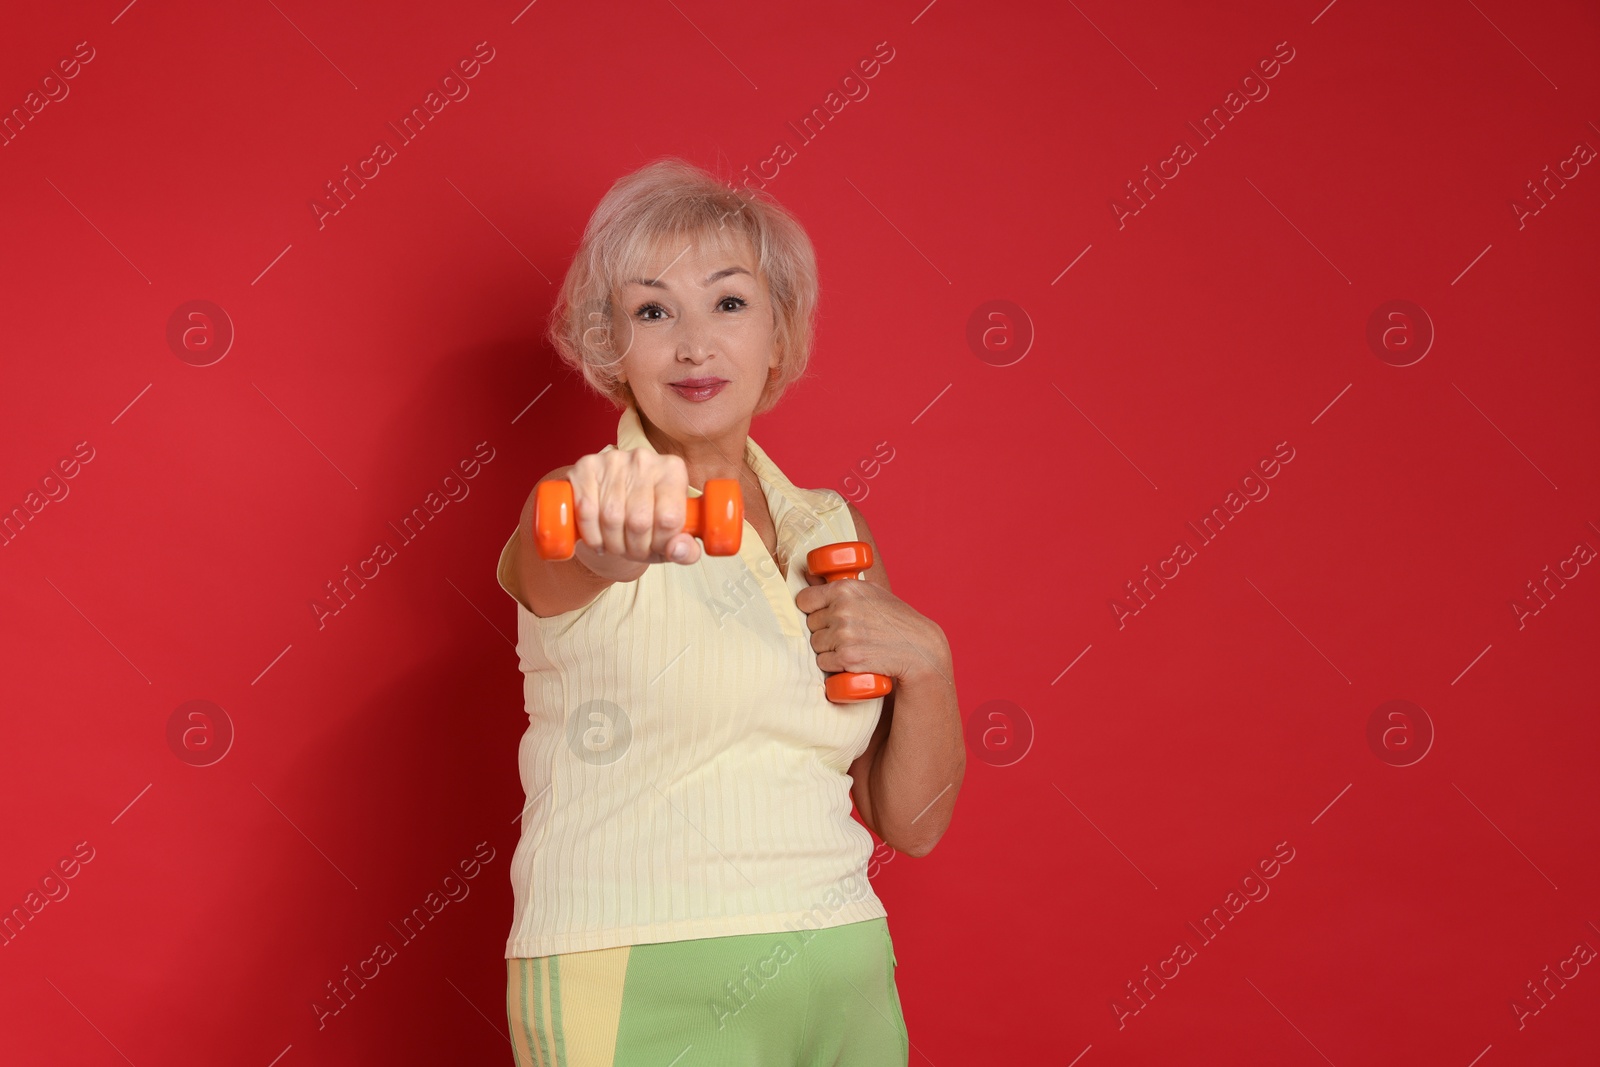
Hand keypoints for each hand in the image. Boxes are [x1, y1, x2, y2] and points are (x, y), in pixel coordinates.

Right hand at [564, 448, 701, 574]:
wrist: (609, 496)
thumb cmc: (648, 518)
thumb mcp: (672, 536)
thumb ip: (686, 550)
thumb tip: (677, 550)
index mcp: (673, 471)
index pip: (669, 518)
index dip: (661, 543)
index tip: (656, 548)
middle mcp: (645, 459)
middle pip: (639, 521)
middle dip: (635, 548)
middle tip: (633, 551)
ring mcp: (614, 460)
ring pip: (611, 518)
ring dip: (612, 544)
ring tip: (617, 545)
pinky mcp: (586, 466)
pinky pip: (586, 511)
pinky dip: (591, 536)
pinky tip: (598, 539)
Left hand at [796, 567, 948, 684]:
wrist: (918, 648)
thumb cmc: (894, 619)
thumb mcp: (870, 592)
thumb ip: (840, 586)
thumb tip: (807, 577)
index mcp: (844, 589)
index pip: (804, 599)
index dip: (812, 609)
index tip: (823, 614)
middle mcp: (842, 609)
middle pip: (810, 624)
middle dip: (823, 630)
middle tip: (846, 632)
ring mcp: (844, 634)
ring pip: (815, 645)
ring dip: (828, 648)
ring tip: (851, 645)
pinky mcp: (847, 657)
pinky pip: (823, 663)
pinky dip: (833, 665)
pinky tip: (850, 659)